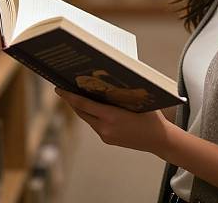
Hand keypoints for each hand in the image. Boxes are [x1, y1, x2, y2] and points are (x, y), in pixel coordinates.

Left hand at [55, 87, 174, 155]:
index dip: (70, 97)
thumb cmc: (151, 116)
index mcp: (111, 116)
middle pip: (82, 112)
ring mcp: (106, 136)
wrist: (159, 140)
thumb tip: (109, 78)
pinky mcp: (108, 140)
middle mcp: (105, 128)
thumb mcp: (138, 100)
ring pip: (88, 119)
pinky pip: (95, 125)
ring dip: (81, 108)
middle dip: (71, 101)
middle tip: (62, 89)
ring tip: (75, 96)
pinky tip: (91, 107)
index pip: (84, 105)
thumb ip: (122, 92)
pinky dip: (91, 115)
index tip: (59, 89)